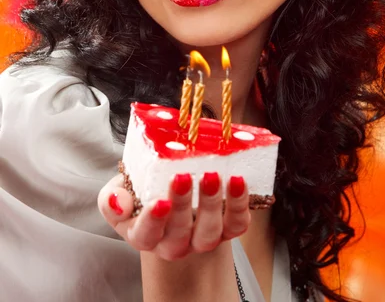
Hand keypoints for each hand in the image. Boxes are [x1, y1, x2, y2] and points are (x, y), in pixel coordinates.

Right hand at [98, 172, 250, 260]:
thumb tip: (118, 201)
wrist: (170, 190)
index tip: (159, 201)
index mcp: (143, 234)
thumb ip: (112, 198)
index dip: (153, 222)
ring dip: (213, 204)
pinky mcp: (226, 228)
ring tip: (213, 176)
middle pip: (179, 235)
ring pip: (209, 233)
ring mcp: (201, 238)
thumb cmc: (142, 191)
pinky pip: (236, 225)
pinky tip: (238, 181)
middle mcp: (173, 242)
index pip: (145, 235)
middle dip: (183, 206)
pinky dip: (239, 205)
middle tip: (184, 176)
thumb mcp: (119, 191)